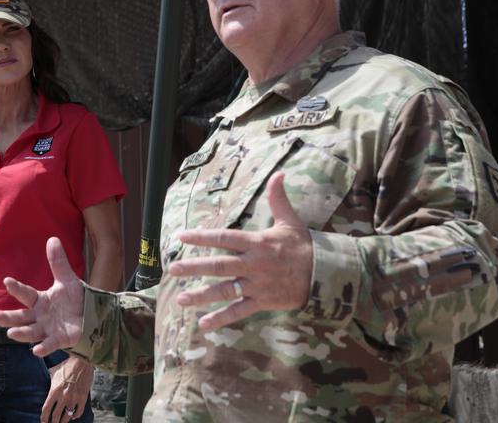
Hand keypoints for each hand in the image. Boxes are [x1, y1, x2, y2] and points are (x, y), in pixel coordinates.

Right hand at [0, 237, 84, 356]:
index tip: (7, 281)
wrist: (91, 316)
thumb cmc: (74, 299)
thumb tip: (52, 238)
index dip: (17, 288)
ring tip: (11, 333)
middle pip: (21, 317)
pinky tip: (36, 350)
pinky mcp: (59, 340)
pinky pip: (49, 344)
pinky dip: (43, 347)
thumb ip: (58, 263)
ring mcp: (48, 329)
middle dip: (8, 317)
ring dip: (21, 333)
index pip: (26, 294)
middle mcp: (40, 316)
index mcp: (40, 301)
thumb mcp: (67, 280)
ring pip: (31, 332)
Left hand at [42, 356, 92, 421]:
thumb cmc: (67, 365)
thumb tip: (44, 380)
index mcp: (54, 391)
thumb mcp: (54, 372)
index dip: (44, 418)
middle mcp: (63, 397)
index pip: (46, 409)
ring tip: (62, 422)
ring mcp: (73, 398)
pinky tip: (73, 416)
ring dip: (64, 421)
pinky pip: (78, 412)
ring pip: (67, 416)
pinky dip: (75, 416)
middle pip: (56, 416)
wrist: (82, 361)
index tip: (43, 422)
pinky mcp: (82, 398)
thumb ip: (49, 380)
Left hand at [168, 171, 313, 330]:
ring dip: (202, 296)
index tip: (181, 236)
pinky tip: (203, 324)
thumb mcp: (290, 220)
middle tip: (172, 269)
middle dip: (194, 268)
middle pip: (219, 265)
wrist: (325, 275)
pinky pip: (239, 311)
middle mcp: (254, 264)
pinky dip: (221, 318)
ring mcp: (257, 285)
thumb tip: (279, 173)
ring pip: (225, 291)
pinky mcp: (263, 302)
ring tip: (180, 299)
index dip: (202, 237)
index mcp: (257, 243)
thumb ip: (278, 198)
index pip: (224, 238)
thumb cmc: (303, 246)